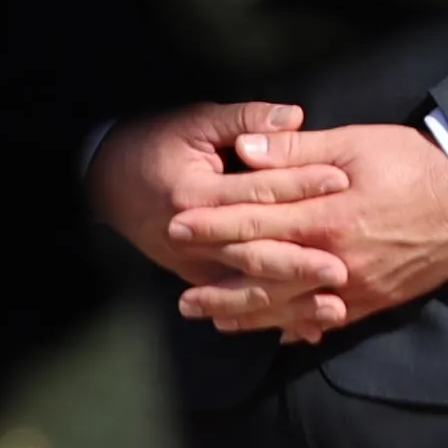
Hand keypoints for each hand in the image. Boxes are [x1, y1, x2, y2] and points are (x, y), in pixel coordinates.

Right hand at [85, 99, 343, 294]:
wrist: (105, 181)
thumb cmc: (155, 144)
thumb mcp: (197, 121)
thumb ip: (246, 120)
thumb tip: (295, 117)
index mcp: (195, 194)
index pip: (257, 191)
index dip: (299, 184)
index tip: (341, 182)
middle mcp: (193, 237)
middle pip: (253, 252)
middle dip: (299, 263)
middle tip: (341, 268)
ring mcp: (193, 264)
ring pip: (248, 288)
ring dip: (291, 301)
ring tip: (334, 308)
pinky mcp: (197, 279)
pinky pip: (239, 303)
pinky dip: (273, 317)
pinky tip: (307, 331)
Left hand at [169, 122, 447, 338]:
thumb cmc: (414, 163)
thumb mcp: (355, 142)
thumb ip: (296, 151)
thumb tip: (245, 150)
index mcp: (328, 217)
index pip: (257, 225)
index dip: (214, 226)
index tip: (178, 225)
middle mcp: (337, 261)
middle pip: (266, 279)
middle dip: (221, 287)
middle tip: (181, 297)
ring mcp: (357, 288)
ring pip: (291, 309)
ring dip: (249, 315)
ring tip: (213, 319)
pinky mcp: (376, 302)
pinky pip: (327, 322)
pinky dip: (295, 327)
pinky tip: (271, 331)